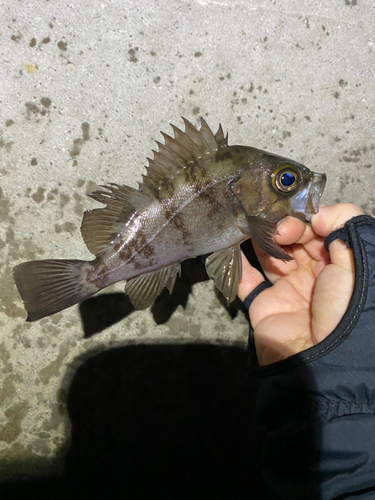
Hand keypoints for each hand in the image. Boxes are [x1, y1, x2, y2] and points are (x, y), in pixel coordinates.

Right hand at [238, 204, 362, 365]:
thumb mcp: (358, 260)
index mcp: (337, 263)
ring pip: (270, 255)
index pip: (319, 230)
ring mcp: (287, 288)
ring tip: (252, 226)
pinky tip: (231, 248)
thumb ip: (345, 224)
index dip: (307, 219)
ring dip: (261, 239)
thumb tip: (317, 214)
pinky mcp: (264, 303)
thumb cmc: (343, 307)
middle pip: (294, 240)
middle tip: (279, 231)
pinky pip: (247, 281)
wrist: (321, 358)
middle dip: (284, 227)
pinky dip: (237, 265)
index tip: (299, 219)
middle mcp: (313, 273)